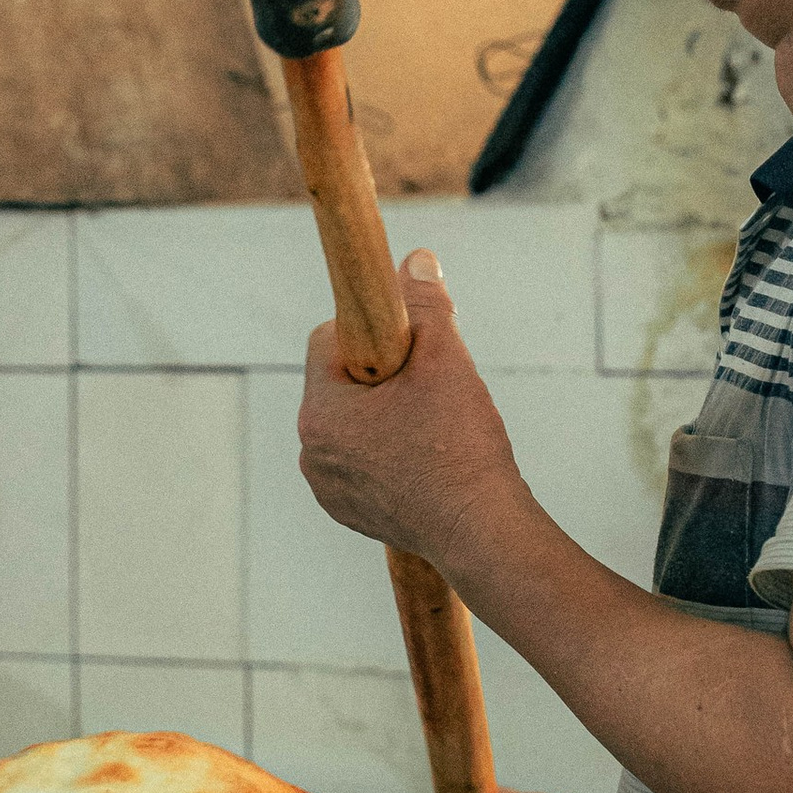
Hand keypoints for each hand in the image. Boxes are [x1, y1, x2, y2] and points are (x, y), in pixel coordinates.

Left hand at [298, 253, 522, 571]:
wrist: (481, 531)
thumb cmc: (461, 447)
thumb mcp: (446, 359)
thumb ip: (425, 303)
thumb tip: (415, 262)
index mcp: (321, 411)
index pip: (331, 340)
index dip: (376, 331)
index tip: (412, 343)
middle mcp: (312, 452)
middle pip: (343, 383)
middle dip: (384, 375)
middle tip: (431, 386)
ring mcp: (329, 487)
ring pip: (355, 423)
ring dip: (387, 413)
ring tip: (434, 426)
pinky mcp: (351, 512)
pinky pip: (363, 461)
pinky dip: (391, 452)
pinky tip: (429, 458)